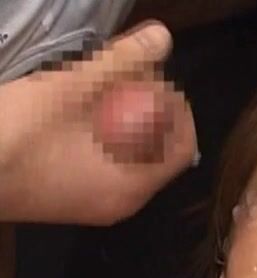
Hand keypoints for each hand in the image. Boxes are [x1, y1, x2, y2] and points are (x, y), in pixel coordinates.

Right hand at [0, 21, 195, 224]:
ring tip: (105, 86)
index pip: (183, 150)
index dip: (179, 110)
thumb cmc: (14, 133)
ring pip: (130, 157)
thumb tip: (162, 37)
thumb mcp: (71, 89)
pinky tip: (83, 109)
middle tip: (130, 76)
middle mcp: (119, 203)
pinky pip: (104, 164)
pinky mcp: (69, 197)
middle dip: (151, 110)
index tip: (159, 80)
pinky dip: (104, 135)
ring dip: (127, 120)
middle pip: (158, 153)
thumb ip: (121, 63)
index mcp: (130, 188)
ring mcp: (93, 203)